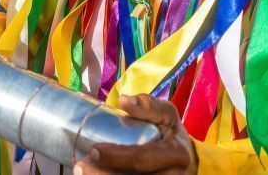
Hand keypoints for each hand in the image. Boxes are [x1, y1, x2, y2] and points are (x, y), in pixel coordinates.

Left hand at [73, 94, 197, 174]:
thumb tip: (123, 99)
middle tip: (80, 168)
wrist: (187, 159)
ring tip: (83, 173)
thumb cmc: (172, 133)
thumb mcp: (167, 114)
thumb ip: (148, 105)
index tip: (94, 150)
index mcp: (176, 154)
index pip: (143, 159)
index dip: (117, 157)